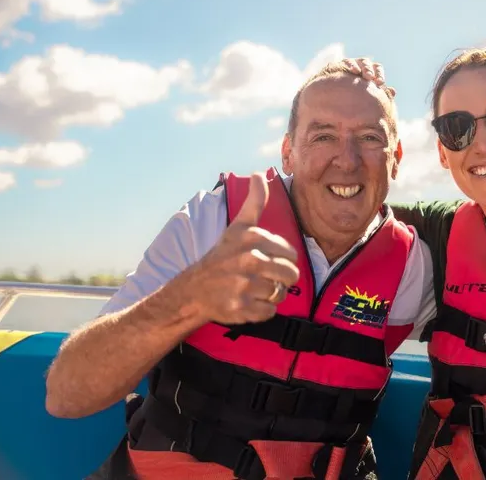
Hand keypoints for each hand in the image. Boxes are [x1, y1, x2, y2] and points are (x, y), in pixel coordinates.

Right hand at [182, 173, 299, 324]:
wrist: (194, 290)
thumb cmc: (223, 256)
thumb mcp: (238, 226)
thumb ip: (255, 202)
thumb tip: (259, 173)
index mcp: (252, 238)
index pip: (291, 254)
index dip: (281, 259)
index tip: (264, 259)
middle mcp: (249, 259)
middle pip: (291, 275)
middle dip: (281, 279)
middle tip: (263, 277)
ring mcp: (244, 285)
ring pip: (281, 294)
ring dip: (271, 295)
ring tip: (254, 289)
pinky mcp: (241, 308)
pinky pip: (270, 311)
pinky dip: (262, 310)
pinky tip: (248, 301)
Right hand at [340, 57, 396, 96]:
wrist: (335, 96)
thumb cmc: (356, 96)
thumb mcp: (368, 95)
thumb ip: (380, 93)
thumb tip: (393, 92)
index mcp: (371, 72)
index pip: (377, 69)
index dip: (379, 74)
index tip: (380, 83)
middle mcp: (362, 66)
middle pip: (368, 64)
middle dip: (370, 70)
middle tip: (371, 78)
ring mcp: (352, 64)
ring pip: (359, 62)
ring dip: (361, 67)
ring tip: (362, 73)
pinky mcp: (340, 65)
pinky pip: (347, 62)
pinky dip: (351, 65)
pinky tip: (353, 71)